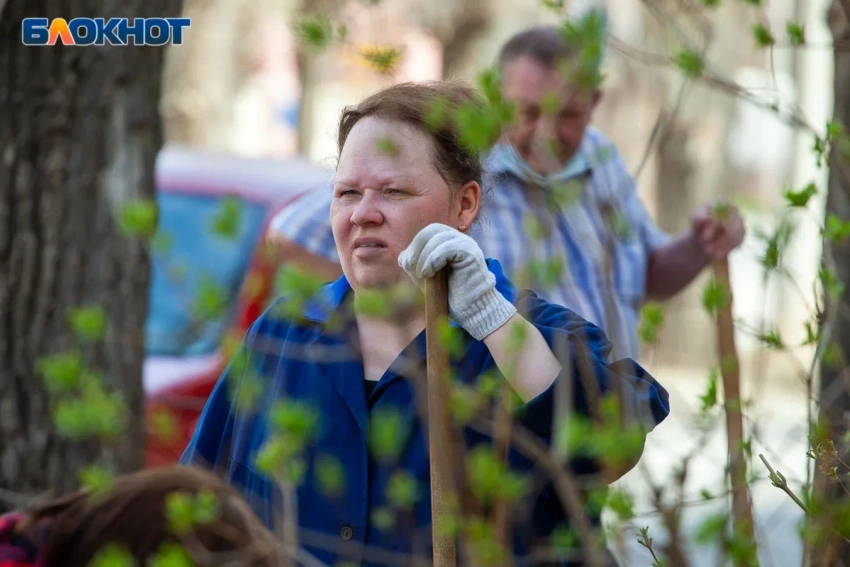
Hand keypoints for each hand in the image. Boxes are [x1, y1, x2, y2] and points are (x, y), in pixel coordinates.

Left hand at [398, 223, 515, 340]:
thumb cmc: (450, 296)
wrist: (470, 311)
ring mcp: (467, 245)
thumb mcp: (427, 277)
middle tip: (410, 267)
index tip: (407, 264)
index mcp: (450, 242)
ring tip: (422, 274)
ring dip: (424, 256)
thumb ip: (416, 265)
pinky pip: (448, 247)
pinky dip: (433, 259)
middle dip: (417, 247)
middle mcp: (460, 239)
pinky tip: (430, 273)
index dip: (414, 245)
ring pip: (439, 237)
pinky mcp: (471, 253)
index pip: (428, 233)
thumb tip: (403, 256)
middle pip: (432, 230)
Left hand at [690, 203, 745, 261]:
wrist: (704, 237)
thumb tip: (705, 218)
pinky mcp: (741, 236)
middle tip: (706, 249)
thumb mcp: (695, 220)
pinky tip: (716, 256)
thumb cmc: (699, 225)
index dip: (714, 226)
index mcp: (724, 203)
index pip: (723, 213)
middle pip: (731, 226)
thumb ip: (698, 218)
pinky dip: (726, 250)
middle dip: (719, 239)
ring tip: (708, 253)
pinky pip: (737, 244)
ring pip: (735, 237)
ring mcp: (740, 224)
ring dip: (721, 246)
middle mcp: (735, 212)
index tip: (704, 238)